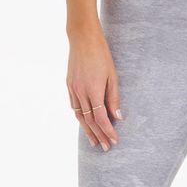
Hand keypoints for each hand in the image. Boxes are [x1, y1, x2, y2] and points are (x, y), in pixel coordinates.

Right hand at [66, 26, 122, 150]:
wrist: (83, 38)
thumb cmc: (101, 54)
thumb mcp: (112, 74)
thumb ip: (114, 97)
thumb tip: (117, 116)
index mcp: (93, 90)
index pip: (101, 118)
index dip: (108, 131)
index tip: (115, 140)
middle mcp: (81, 92)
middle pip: (90, 121)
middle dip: (99, 135)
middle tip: (106, 147)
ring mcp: (73, 89)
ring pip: (80, 116)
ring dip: (88, 130)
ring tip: (94, 141)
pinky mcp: (69, 85)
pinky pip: (74, 106)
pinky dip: (80, 117)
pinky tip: (85, 122)